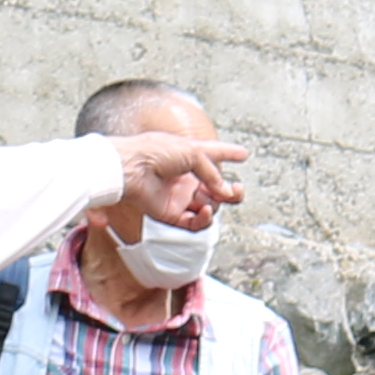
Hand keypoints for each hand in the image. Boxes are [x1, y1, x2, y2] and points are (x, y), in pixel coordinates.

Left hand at [110, 126, 247, 209]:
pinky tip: (206, 209)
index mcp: (188, 157)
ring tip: (215, 195)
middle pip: (216, 188)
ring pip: (210, 206)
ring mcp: (179, 197)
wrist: (131, 168)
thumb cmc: (154, 152)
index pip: (213, 155)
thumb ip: (212, 171)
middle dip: (230, 190)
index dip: (228, 153)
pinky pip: (195, 223)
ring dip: (217, 202)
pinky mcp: (172, 214)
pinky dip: (204, 218)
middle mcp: (185, 178)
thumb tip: (224, 190)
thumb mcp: (192, 151)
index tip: (243, 154)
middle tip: (235, 189)